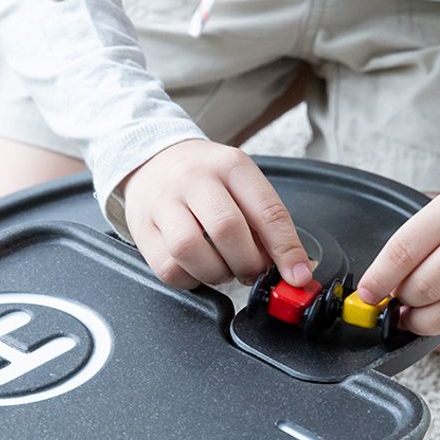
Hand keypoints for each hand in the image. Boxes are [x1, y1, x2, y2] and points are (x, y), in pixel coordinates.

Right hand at [121, 139, 313, 290]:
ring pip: (190, 250)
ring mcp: (164, 202)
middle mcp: (195, 179)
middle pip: (227, 230)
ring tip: (222, 269)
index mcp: (231, 166)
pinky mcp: (142, 228)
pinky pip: (168, 268)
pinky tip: (196, 270)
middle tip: (251, 271)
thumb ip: (265, 224)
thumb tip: (293, 269)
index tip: (297, 276)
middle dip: (247, 264)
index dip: (286, 250)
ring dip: (215, 273)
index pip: (267, 210)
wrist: (152, 159)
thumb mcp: (240, 185)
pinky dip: (189, 280)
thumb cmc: (205, 179)